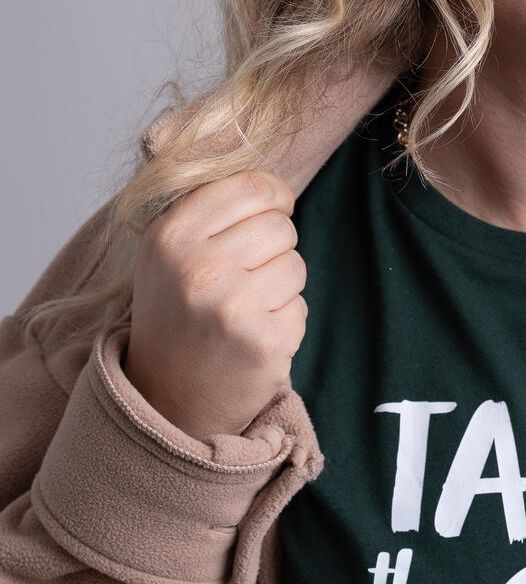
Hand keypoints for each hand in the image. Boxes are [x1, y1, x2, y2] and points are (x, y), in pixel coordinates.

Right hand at [123, 170, 306, 440]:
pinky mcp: (264, 341)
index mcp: (170, 236)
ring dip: (280, 287)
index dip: (274, 196)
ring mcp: (231, 306)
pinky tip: (251, 337)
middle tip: (243, 279)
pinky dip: (284, 321)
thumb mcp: (170, 253)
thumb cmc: (178, 313)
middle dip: (274, 248)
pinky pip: (300, 306)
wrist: (166, 400)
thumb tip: (273, 184)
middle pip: (281, 225)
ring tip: (243, 310)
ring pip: (296, 264)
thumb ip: (213, 211)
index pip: (252, 187)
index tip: (273, 210)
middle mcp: (197, 268)